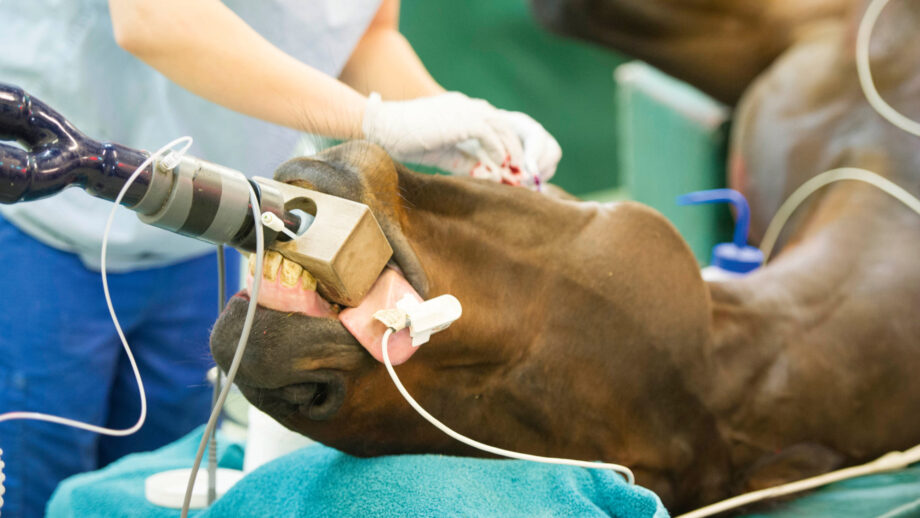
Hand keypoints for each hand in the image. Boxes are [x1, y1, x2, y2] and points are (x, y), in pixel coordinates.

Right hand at [362, 92, 560, 187]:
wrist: (383, 128)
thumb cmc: (406, 141)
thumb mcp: (443, 153)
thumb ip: (466, 160)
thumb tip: (489, 175)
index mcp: (462, 110)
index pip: (494, 125)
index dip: (506, 147)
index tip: (512, 169)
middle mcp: (468, 106)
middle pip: (504, 124)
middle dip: (516, 149)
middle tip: (523, 172)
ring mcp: (465, 110)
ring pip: (502, 128)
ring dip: (512, 152)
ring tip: (517, 172)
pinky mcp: (461, 119)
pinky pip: (489, 135)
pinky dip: (498, 152)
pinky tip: (501, 168)